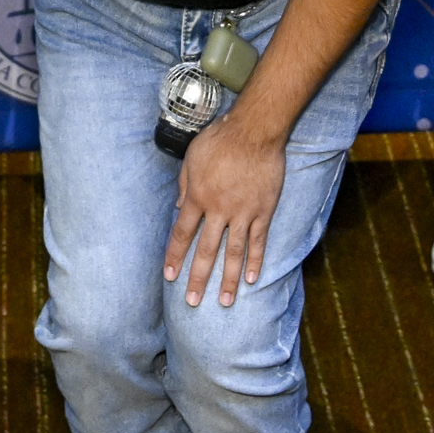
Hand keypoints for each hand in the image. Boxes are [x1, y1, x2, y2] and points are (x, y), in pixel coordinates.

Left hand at [165, 103, 289, 308]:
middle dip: (198, 278)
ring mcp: (243, 212)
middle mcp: (219, 210)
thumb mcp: (192, 158)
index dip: (175, 257)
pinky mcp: (263, 211)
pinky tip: (251, 280)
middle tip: (193, 302)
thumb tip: (179, 208)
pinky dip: (255, 261)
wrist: (254, 130)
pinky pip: (258, 241)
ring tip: (224, 302)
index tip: (169, 276)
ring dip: (227, 280)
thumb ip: (184, 185)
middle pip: (206, 251)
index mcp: (198, 197)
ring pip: (233, 253)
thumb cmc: (219, 140)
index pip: (182, 234)